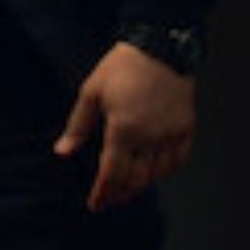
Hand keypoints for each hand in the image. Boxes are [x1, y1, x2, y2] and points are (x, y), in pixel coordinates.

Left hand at [53, 41, 195, 211]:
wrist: (160, 45)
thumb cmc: (123, 66)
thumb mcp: (92, 91)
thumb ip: (78, 126)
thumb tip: (63, 152)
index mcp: (124, 129)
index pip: (112, 174)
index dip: (102, 193)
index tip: (95, 203)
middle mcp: (150, 137)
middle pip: (135, 180)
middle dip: (119, 194)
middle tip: (108, 199)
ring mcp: (171, 133)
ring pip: (158, 174)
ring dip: (141, 185)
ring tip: (127, 187)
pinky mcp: (186, 127)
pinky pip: (178, 160)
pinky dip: (165, 171)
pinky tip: (154, 171)